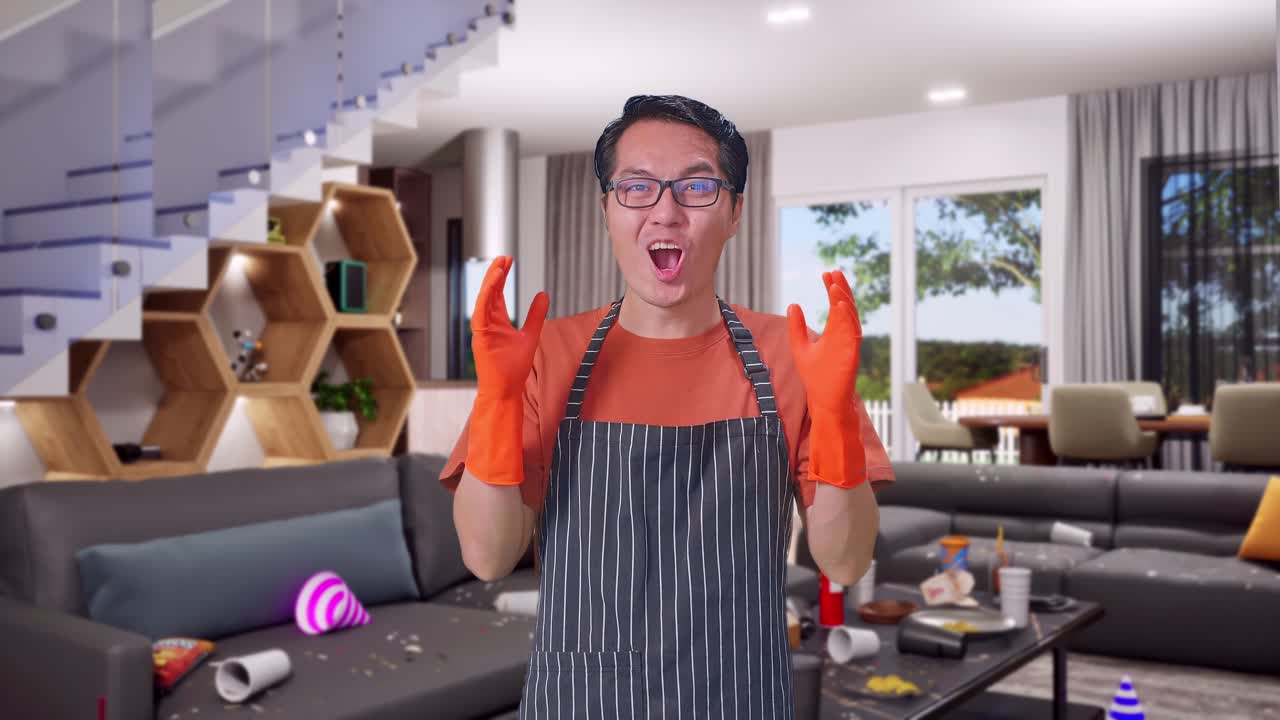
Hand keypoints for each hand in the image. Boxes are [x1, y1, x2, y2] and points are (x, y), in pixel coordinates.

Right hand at [465, 256, 548, 485]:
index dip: (502, 277)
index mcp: (498, 321)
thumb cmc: (514, 367)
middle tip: (504, 257)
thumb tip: (543, 294)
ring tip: (499, 265)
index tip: (508, 261)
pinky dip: (486, 297)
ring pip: (484, 299)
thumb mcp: (530, 334)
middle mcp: (488, 322)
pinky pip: (480, 312)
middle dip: (496, 274)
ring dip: (491, 281)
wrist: (507, 389)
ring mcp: (482, 329)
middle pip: (490, 292)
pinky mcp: (480, 336)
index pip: (498, 294)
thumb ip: (535, 315)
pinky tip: (494, 283)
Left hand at [786, 270, 866, 488]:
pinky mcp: (851, 354)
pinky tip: (840, 304)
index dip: (832, 288)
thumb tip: (793, 304)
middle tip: (833, 272)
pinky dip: (846, 318)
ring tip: (835, 284)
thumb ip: (797, 327)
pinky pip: (851, 332)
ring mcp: (849, 344)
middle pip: (845, 306)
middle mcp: (844, 336)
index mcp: (835, 332)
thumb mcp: (800, 347)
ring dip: (843, 299)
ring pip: (849, 317)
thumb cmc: (816, 378)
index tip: (826, 273)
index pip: (835, 305)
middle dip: (840, 288)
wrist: (825, 402)